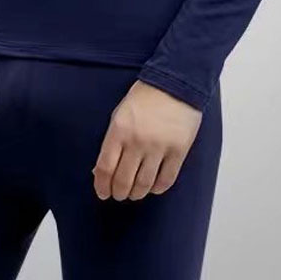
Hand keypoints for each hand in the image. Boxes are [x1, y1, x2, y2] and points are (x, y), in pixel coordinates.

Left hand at [92, 80, 202, 200]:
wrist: (174, 85)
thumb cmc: (143, 98)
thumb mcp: (119, 115)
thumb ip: (112, 141)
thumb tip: (102, 169)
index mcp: (119, 129)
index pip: (106, 167)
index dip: (102, 185)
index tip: (102, 193)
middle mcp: (138, 141)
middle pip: (124, 179)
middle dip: (118, 192)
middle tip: (118, 194)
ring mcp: (159, 147)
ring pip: (144, 184)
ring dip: (137, 193)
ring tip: (134, 193)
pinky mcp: (178, 151)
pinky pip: (166, 179)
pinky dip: (157, 188)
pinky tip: (153, 187)